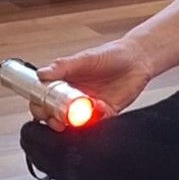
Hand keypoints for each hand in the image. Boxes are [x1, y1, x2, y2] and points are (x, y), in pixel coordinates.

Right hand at [31, 39, 153, 128]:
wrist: (138, 59)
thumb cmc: (111, 54)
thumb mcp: (84, 58)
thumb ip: (63, 66)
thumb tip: (41, 74)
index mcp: (65, 82)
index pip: (45, 98)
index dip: (40, 107)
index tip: (40, 110)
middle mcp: (75, 96)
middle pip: (56, 114)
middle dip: (53, 120)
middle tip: (56, 120)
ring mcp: (89, 106)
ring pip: (74, 123)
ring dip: (72, 125)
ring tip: (74, 119)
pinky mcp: (106, 112)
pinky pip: (96, 123)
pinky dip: (95, 120)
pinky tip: (98, 108)